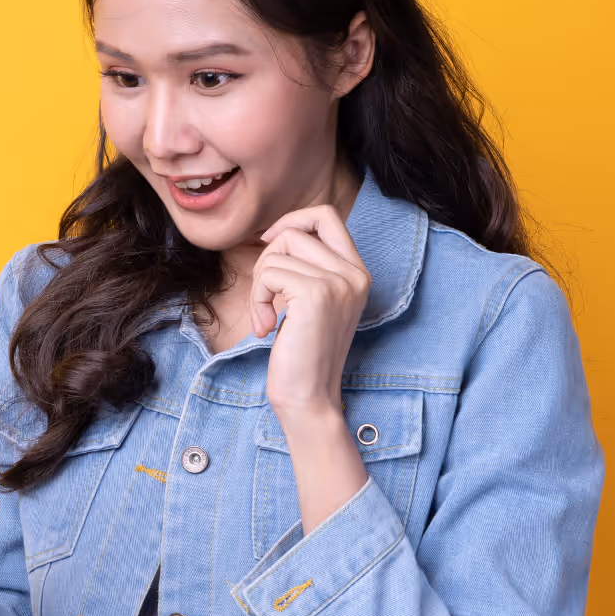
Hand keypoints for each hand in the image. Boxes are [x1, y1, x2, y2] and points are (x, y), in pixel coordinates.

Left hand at [251, 204, 371, 420]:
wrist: (309, 398)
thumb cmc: (301, 354)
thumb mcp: (311, 301)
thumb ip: (308, 267)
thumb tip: (276, 233)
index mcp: (357, 273)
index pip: (326, 216)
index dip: (292, 222)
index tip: (270, 245)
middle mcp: (355, 274)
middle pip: (295, 231)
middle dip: (268, 258)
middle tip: (266, 295)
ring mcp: (339, 283)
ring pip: (277, 252)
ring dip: (259, 285)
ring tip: (266, 317)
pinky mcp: (316, 294)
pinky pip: (269, 274)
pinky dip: (257, 299)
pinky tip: (266, 328)